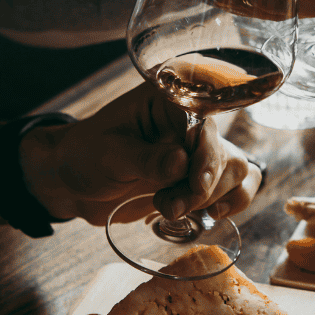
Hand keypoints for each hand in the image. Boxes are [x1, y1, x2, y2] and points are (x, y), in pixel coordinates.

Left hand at [19, 81, 261, 226]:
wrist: (75, 181)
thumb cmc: (85, 155)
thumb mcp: (107, 155)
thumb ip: (145, 158)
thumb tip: (181, 162)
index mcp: (169, 100)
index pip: (205, 121)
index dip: (207, 154)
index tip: (196, 184)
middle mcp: (191, 119)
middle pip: (225, 152)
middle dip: (202, 186)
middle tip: (168, 205)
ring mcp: (199, 148)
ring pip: (236, 171)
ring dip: (209, 198)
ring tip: (168, 207)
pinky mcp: (202, 174)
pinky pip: (239, 185)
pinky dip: (232, 202)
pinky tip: (208, 213)